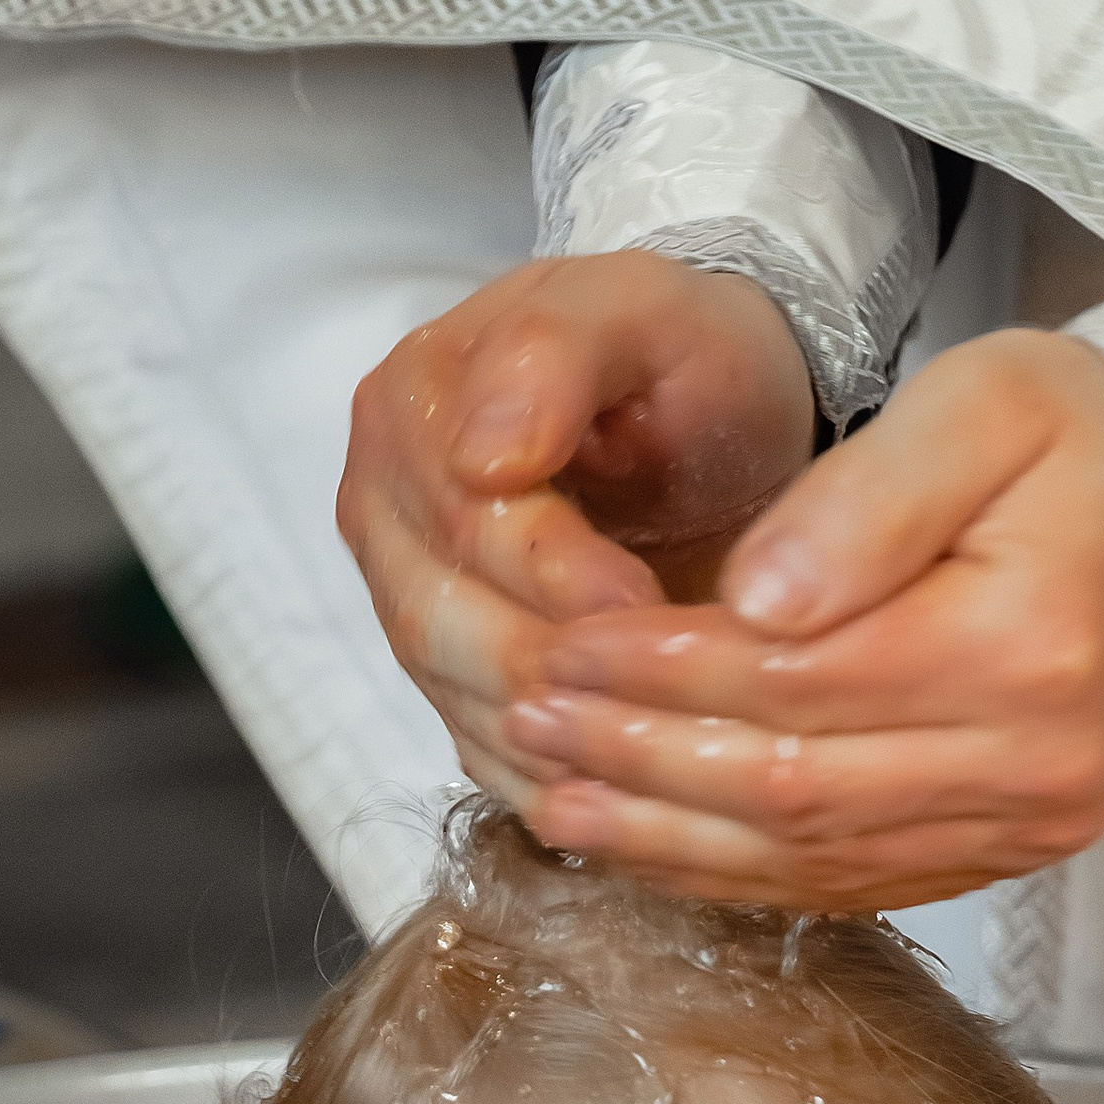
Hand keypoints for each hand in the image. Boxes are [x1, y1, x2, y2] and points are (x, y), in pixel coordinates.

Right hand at [336, 252, 819, 796]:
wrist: (717, 412)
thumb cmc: (686, 357)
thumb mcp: (643, 310)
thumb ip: (558, 358)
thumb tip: (482, 457)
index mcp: (413, 411)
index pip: (463, 522)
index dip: (554, 573)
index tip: (643, 598)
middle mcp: (387, 513)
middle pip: (445, 625)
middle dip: (557, 665)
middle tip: (665, 691)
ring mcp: (410, 604)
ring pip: (461, 700)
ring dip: (557, 737)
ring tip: (658, 747)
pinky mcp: (452, 680)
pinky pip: (486, 754)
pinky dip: (554, 783)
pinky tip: (628, 793)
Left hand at [492, 329, 1103, 908]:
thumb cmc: (1087, 443)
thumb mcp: (989, 401)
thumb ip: (866, 497)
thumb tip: (752, 596)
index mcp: (1026, 645)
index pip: (800, 680)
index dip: (667, 670)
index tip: (565, 642)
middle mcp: (1036, 764)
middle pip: (794, 782)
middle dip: (644, 758)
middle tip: (532, 719)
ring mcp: (1026, 826)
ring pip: (812, 855)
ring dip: (671, 836)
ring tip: (558, 797)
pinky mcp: (1005, 855)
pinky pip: (850, 883)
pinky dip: (737, 873)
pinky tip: (654, 845)